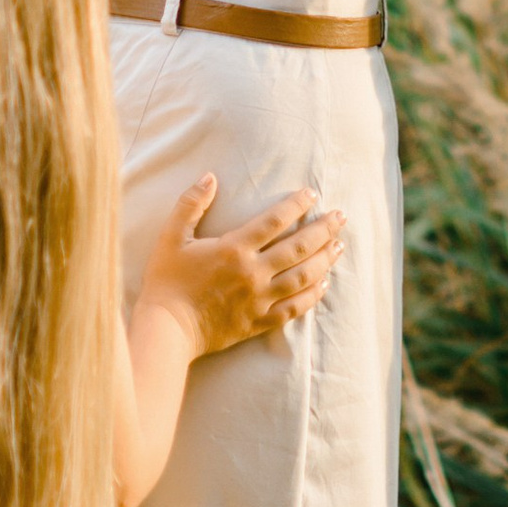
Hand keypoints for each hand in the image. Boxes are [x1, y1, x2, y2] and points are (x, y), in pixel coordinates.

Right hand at [139, 175, 343, 358]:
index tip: (313, 194)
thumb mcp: (171, 237)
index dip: (296, 205)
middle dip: (323, 229)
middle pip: (297, 247)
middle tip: (341, 216)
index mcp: (234, 249)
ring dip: (324, 259)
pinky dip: (312, 296)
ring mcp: (258, 299)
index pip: (274, 220)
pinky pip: (294, 308)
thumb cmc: (166, 281)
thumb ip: (191, 204)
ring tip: (339, 246)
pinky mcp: (258, 321)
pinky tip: (323, 284)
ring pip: (302, 277)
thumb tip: (210, 176)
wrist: (166, 330)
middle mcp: (252, 273)